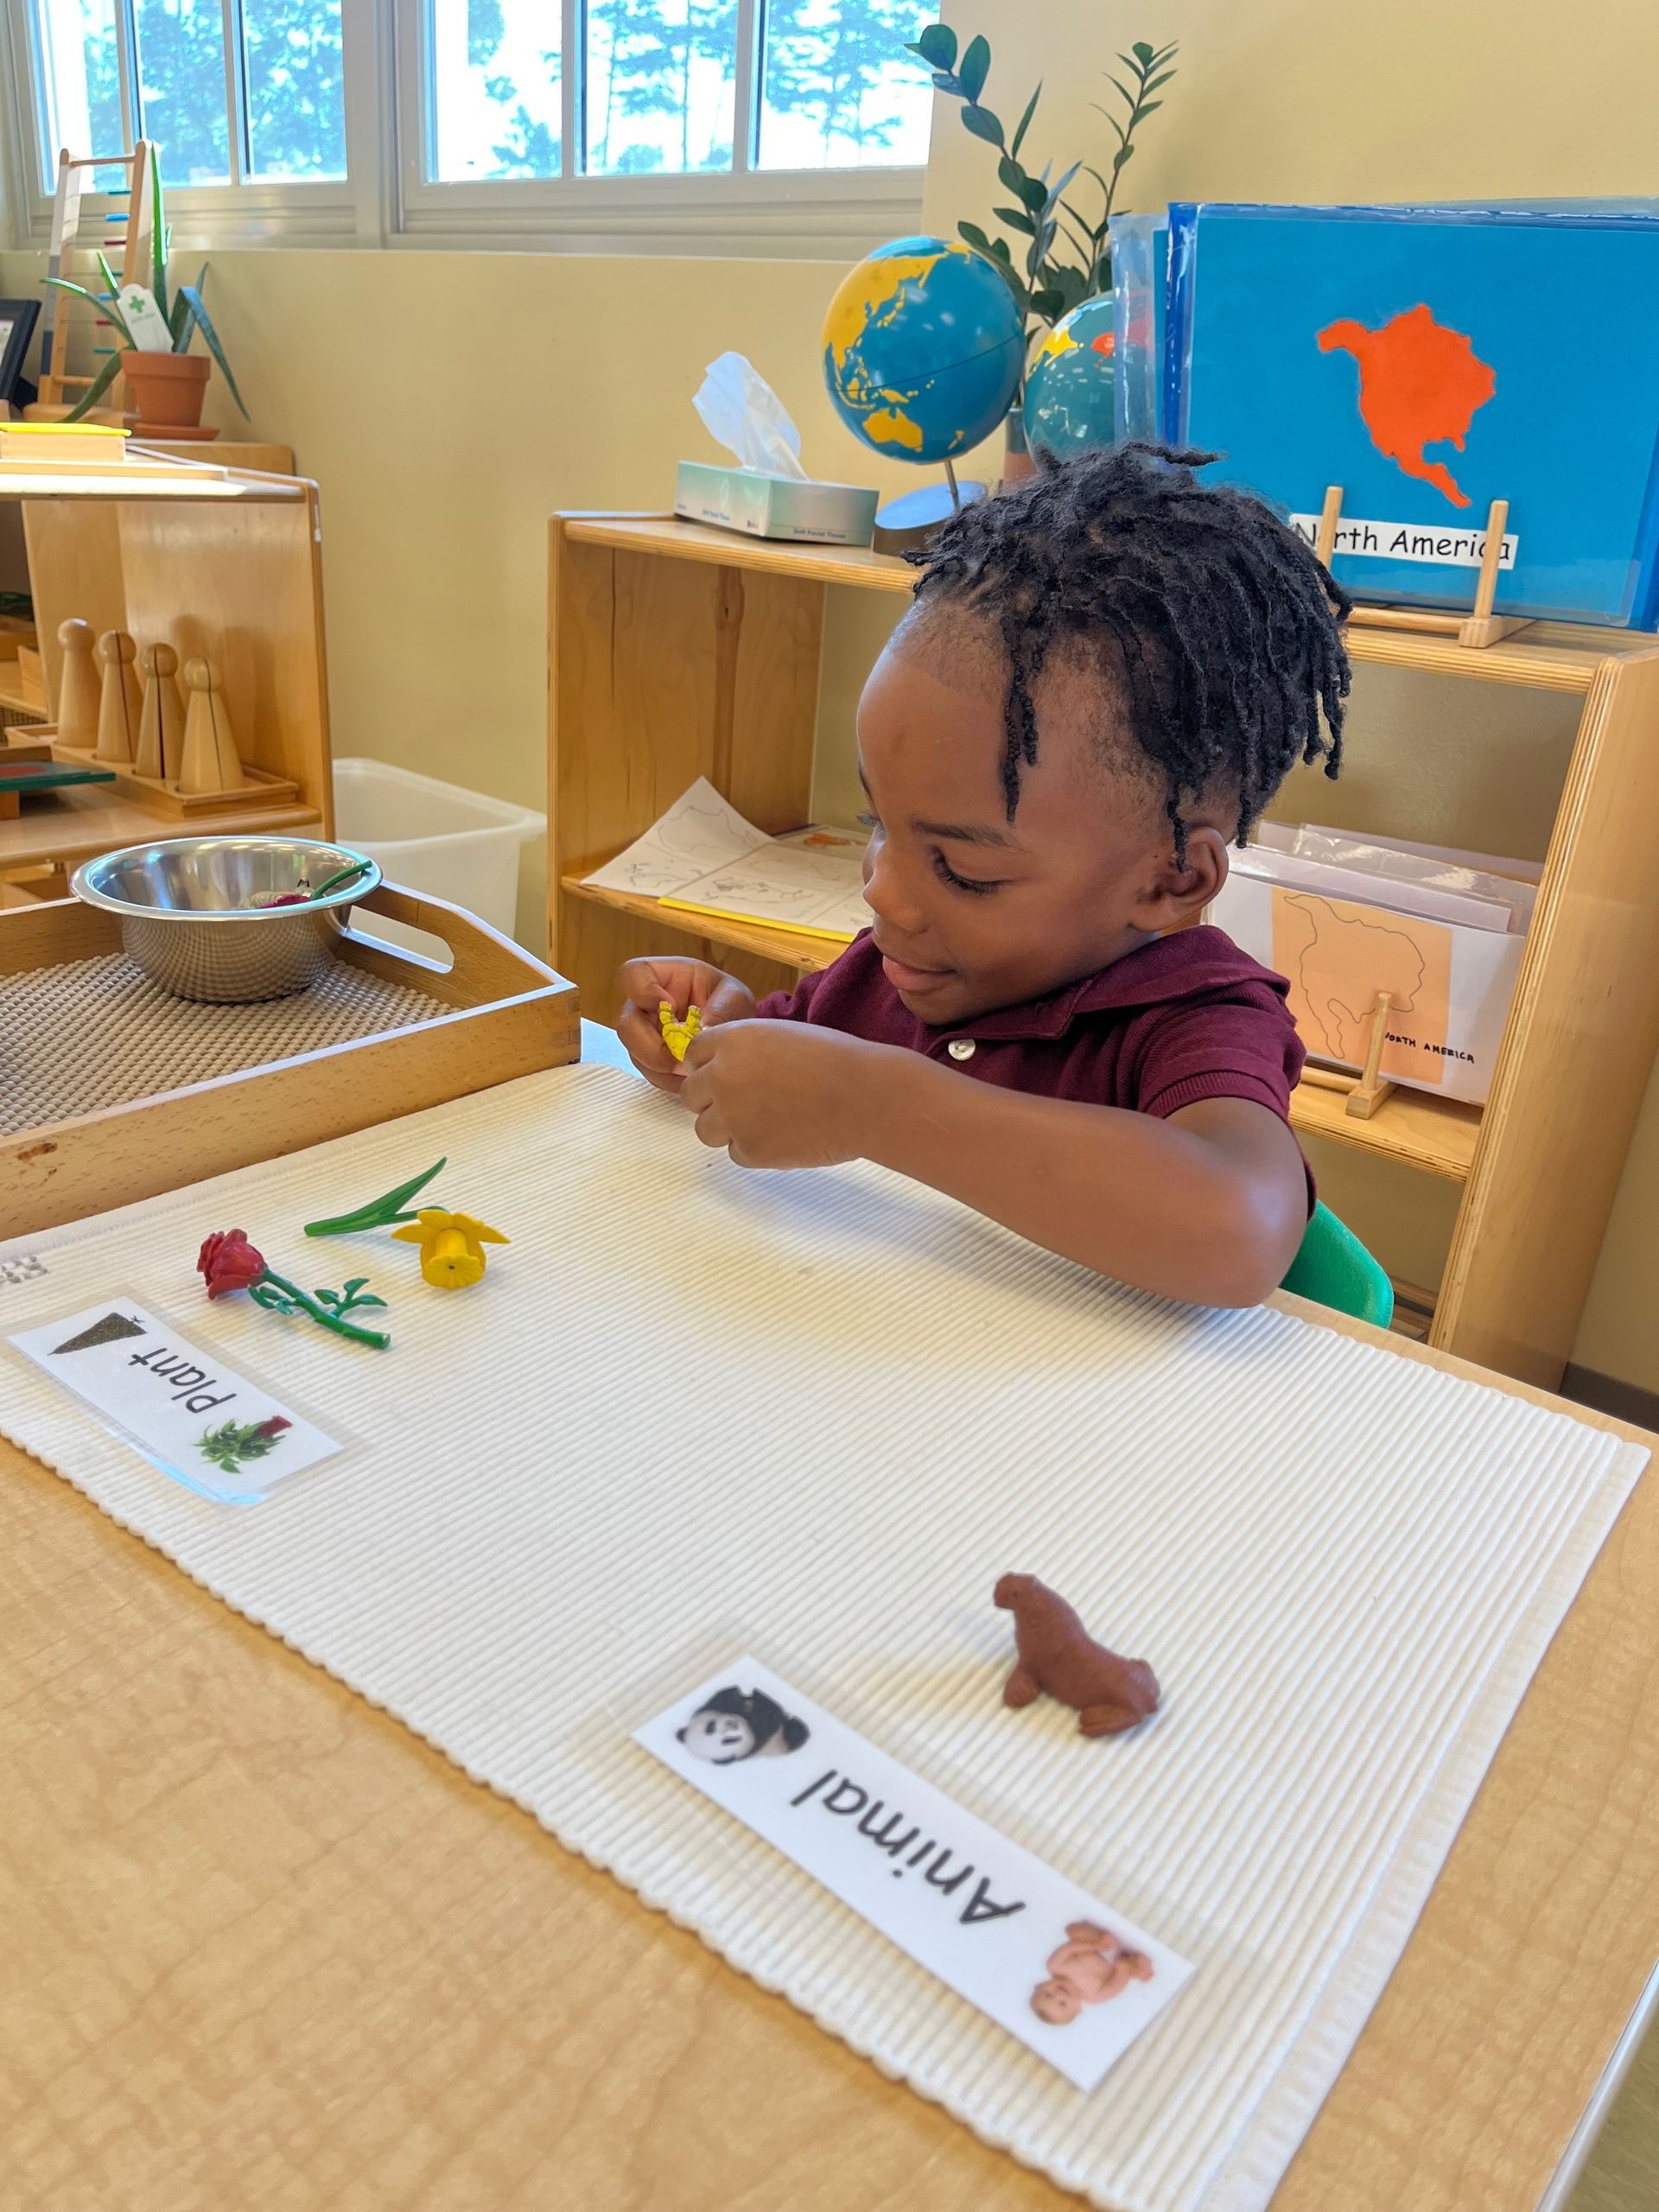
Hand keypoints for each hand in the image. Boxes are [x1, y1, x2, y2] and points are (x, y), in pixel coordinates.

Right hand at [616, 957, 755, 1092]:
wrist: (735, 1029)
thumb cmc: (730, 1003)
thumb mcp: (736, 998)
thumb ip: (723, 1008)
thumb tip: (703, 1028)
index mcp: (663, 977)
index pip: (633, 974)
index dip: (642, 991)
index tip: (671, 1006)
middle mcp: (646, 1005)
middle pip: (627, 1025)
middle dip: (651, 1048)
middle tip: (679, 1059)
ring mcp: (644, 1033)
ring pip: (636, 1054)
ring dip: (662, 1068)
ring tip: (693, 1070)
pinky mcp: (650, 1058)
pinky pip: (649, 1073)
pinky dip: (669, 1080)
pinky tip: (691, 1078)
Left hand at [679, 1020, 908, 1168]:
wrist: (865, 1097)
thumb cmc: (835, 1059)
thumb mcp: (781, 1035)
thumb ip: (744, 1049)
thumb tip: (723, 1068)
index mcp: (731, 1041)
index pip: (692, 1055)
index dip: (708, 1066)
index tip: (727, 1075)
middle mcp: (722, 1077)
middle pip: (690, 1095)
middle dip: (712, 1099)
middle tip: (747, 1103)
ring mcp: (732, 1117)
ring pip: (705, 1130)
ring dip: (728, 1128)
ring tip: (766, 1123)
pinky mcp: (749, 1151)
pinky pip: (736, 1153)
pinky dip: (756, 1149)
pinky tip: (786, 1137)